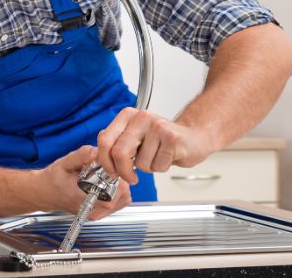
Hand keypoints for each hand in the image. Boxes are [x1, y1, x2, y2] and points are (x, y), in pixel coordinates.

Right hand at [39, 145, 131, 219]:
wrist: (46, 193)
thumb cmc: (53, 179)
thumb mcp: (65, 162)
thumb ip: (83, 155)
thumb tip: (100, 152)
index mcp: (82, 197)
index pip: (113, 190)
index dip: (115, 175)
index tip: (108, 166)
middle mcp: (91, 209)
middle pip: (122, 194)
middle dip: (118, 177)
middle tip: (106, 169)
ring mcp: (96, 214)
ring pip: (124, 199)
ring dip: (120, 185)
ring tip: (105, 176)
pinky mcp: (99, 214)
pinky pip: (120, 203)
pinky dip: (118, 192)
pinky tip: (107, 184)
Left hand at [97, 108, 212, 183]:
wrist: (193, 138)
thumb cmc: (162, 141)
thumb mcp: (135, 137)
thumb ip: (116, 142)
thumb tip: (98, 159)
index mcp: (127, 115)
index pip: (104, 140)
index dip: (105, 161)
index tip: (111, 171)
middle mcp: (141, 117)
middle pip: (119, 153)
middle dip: (123, 172)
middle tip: (131, 177)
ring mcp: (157, 126)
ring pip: (140, 163)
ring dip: (147, 168)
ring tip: (156, 157)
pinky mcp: (172, 138)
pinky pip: (157, 166)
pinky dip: (161, 168)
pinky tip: (167, 156)